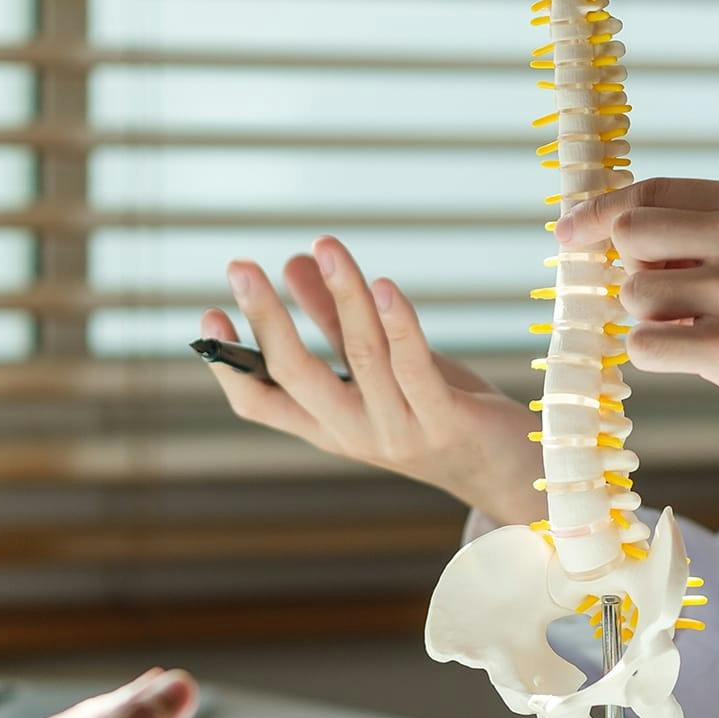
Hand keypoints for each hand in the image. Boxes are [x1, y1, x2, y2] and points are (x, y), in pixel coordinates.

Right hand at [200, 234, 545, 525]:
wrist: (511, 472)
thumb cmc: (441, 411)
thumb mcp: (380, 367)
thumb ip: (335, 322)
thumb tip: (293, 262)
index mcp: (329, 426)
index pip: (260, 402)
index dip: (228, 361)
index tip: (207, 311)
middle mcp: (354, 433)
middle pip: (296, 376)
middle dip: (266, 319)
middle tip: (240, 266)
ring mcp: (399, 431)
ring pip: (359, 356)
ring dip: (339, 294)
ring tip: (325, 244)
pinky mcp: (445, 421)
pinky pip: (414, 367)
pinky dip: (398, 323)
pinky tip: (383, 284)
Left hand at [559, 178, 718, 487]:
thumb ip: (711, 232)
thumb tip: (616, 236)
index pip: (650, 192)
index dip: (599, 213)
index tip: (568, 232)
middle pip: (628, 236)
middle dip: (632, 271)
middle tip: (669, 298)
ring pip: (634, 297)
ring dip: (652, 321)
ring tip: (703, 331)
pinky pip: (645, 347)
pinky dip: (660, 357)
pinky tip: (700, 359)